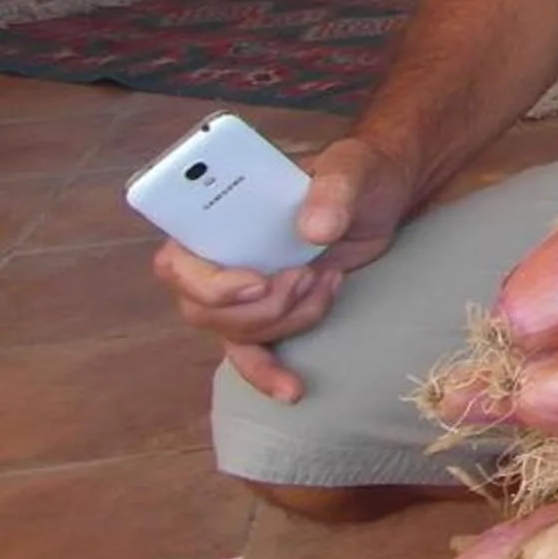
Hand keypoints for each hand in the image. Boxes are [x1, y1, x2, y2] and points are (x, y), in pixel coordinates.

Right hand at [154, 135, 414, 404]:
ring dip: (288, 319)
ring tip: (328, 280)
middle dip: (262, 306)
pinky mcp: (268, 311)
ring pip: (236, 333)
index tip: (258, 282)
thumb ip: (332, 190)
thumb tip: (314, 231)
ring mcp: (239, 289)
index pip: (177, 259)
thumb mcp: (350, 168)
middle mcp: (217, 257)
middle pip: (203, 310)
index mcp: (215, 214)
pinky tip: (292, 390)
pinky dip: (268, 374)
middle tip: (308, 275)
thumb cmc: (355, 174)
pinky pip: (250, 355)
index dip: (208, 281)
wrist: (380, 195)